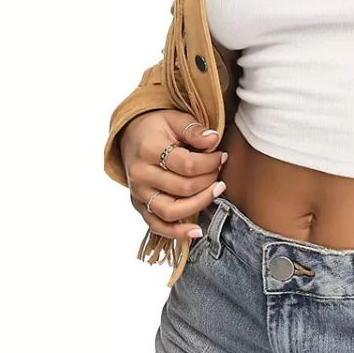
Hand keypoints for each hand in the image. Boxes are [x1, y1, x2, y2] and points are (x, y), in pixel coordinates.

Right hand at [120, 110, 226, 240]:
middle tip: (219, 171)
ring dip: (200, 204)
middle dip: (209, 181)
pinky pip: (157, 226)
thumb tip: (214, 140)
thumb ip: (194, 130)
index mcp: (147, 150)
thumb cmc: (158, 128)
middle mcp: (139, 175)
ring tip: (217, 192)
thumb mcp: (175, 119)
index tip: (222, 156)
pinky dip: (176, 233)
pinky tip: (196, 232)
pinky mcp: (139, 206)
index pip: (187, 165)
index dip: (210, 163)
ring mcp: (138, 194)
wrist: (131, 135)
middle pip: (183, 188)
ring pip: (171, 212)